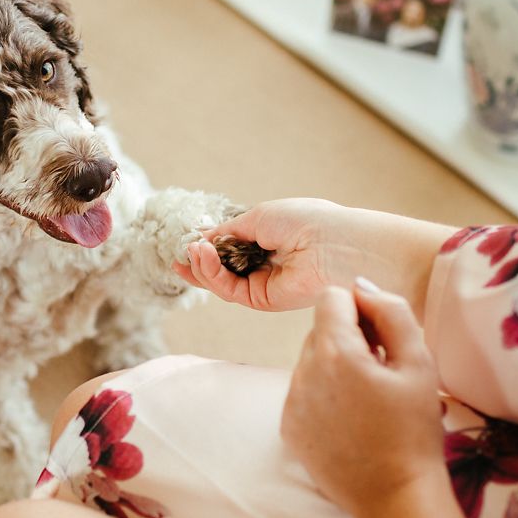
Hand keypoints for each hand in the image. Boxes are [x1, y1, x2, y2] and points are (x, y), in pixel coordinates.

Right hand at [172, 198, 456, 316]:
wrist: (337, 245)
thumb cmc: (308, 221)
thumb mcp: (261, 216)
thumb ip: (231, 230)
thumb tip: (205, 237)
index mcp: (271, 239)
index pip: (231, 248)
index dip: (208, 246)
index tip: (186, 242)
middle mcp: (267, 264)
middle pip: (223, 270)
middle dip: (199, 262)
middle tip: (181, 253)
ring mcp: (265, 284)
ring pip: (222, 282)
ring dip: (203, 267)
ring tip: (193, 251)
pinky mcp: (265, 300)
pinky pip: (231, 291)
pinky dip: (214, 276)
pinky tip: (205, 258)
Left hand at [281, 280, 446, 517]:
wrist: (395, 496)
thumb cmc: (414, 429)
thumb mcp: (419, 363)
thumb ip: (392, 312)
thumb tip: (362, 286)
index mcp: (335, 353)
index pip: (333, 297)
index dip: (362, 309)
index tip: (383, 339)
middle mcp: (303, 373)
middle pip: (320, 329)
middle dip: (349, 338)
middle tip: (382, 370)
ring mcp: (291, 403)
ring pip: (310, 360)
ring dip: (336, 366)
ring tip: (369, 399)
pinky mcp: (289, 428)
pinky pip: (302, 392)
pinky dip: (324, 395)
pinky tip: (352, 420)